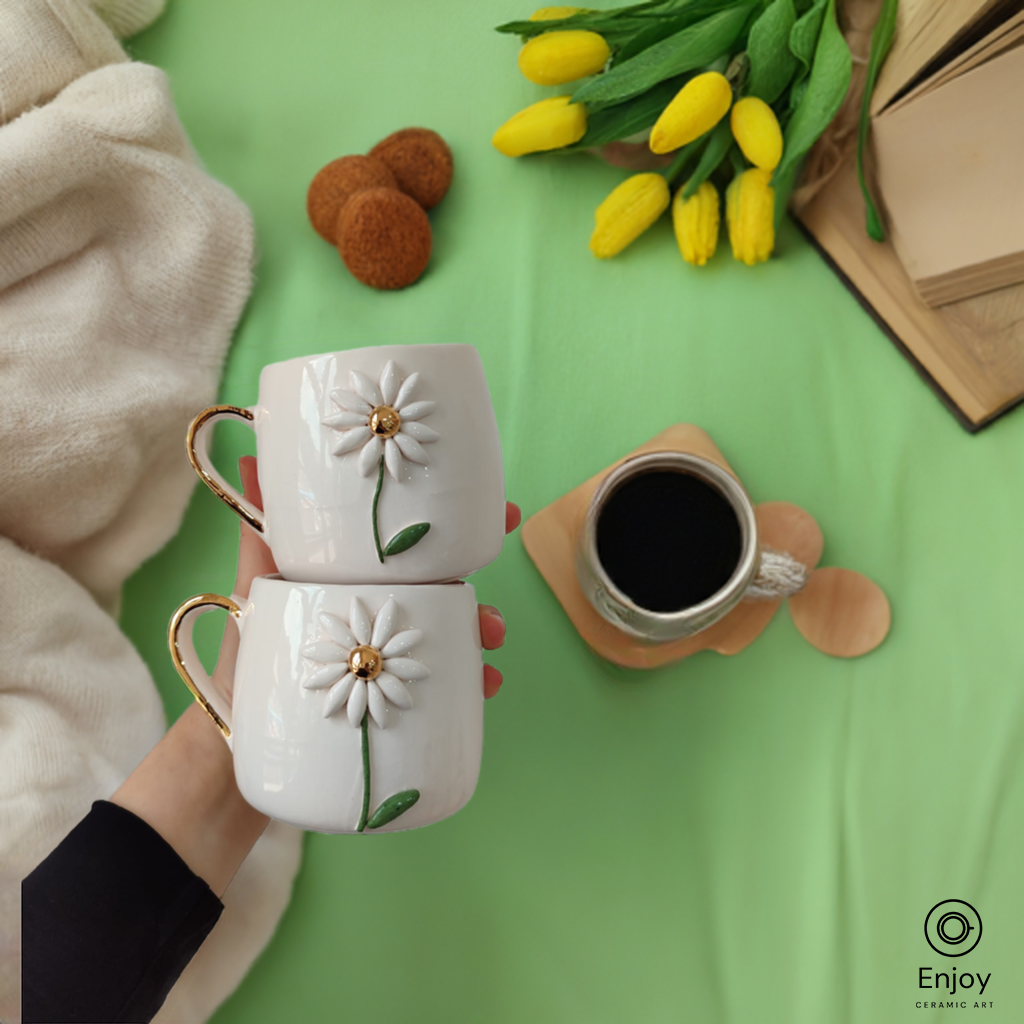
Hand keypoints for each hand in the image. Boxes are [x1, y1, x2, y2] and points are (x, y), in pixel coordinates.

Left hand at [213, 457, 518, 700]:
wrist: (241, 746)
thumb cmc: (248, 661)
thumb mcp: (254, 589)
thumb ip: (259, 532)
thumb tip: (248, 457)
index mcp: (362, 586)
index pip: (418, 553)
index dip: (460, 531)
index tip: (504, 514)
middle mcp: (384, 619)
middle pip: (446, 595)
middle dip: (481, 588)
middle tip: (501, 592)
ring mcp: (394, 663)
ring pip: (453, 639)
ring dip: (482, 634)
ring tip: (491, 639)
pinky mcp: (400, 704)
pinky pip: (446, 689)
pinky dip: (472, 683)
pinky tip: (486, 683)